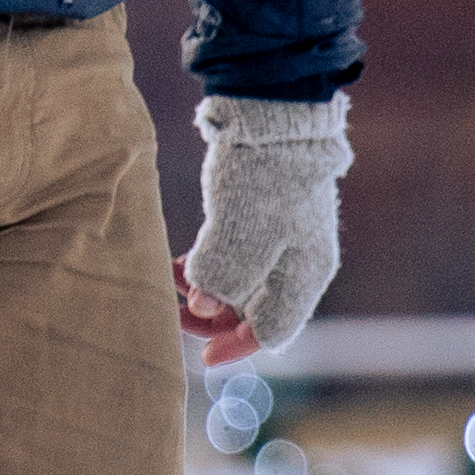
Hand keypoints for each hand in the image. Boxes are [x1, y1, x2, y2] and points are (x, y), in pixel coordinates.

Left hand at [178, 94, 349, 360]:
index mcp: (306, 273)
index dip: (236, 346)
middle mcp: (298, 262)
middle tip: (172, 317)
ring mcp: (281, 240)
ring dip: (203, 292)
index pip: (273, 329)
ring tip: (169, 284)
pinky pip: (232, 259)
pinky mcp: (260, 220)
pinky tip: (176, 266)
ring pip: (238, 285)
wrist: (271, 116)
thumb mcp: (239, 234)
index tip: (202, 358)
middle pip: (253, 310)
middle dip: (211, 319)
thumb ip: (223, 277)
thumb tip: (201, 311)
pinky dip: (205, 267)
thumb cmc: (261, 177)